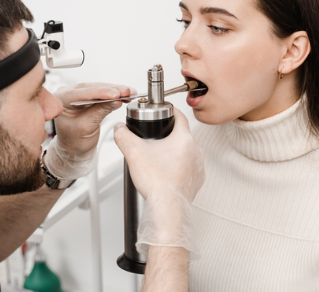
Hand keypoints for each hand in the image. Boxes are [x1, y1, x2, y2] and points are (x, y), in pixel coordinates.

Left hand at [45, 82, 134, 179]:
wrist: (74, 148)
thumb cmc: (73, 140)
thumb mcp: (87, 127)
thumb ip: (100, 112)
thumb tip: (116, 101)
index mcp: (61, 100)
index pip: (83, 93)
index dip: (101, 93)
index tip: (115, 94)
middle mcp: (69, 93)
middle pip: (93, 88)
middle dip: (112, 90)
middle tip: (127, 91)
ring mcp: (79, 94)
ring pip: (100, 89)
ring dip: (116, 91)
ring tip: (130, 93)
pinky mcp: (89, 97)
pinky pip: (103, 93)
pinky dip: (115, 95)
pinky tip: (125, 95)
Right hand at [113, 109, 204, 257]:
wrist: (168, 207)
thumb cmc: (157, 182)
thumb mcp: (134, 153)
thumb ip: (124, 136)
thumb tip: (120, 129)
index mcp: (184, 139)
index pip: (181, 117)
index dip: (172, 111)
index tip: (166, 111)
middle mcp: (196, 151)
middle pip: (182, 136)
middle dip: (169, 136)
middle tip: (155, 140)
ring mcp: (198, 166)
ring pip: (186, 152)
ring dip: (175, 153)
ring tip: (159, 159)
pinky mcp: (197, 179)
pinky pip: (189, 168)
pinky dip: (179, 168)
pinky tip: (167, 173)